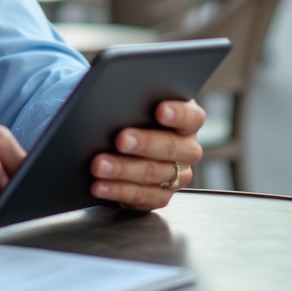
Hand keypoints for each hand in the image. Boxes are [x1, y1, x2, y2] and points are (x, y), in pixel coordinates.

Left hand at [90, 99, 204, 211]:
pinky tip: (99, 186)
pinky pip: (141, 197)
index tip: (160, 110)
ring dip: (123, 170)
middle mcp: (187, 149)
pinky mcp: (161, 196)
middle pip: (171, 147)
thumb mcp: (138, 104)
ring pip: (153, 174)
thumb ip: (136, 100)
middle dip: (143, 143)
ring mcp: (177, 175)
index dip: (178, 114)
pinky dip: (117, 191)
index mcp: (188, 121)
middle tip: (120, 139)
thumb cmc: (133, 116)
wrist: (126, 145)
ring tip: (99, 165)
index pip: (192, 117)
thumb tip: (114, 95)